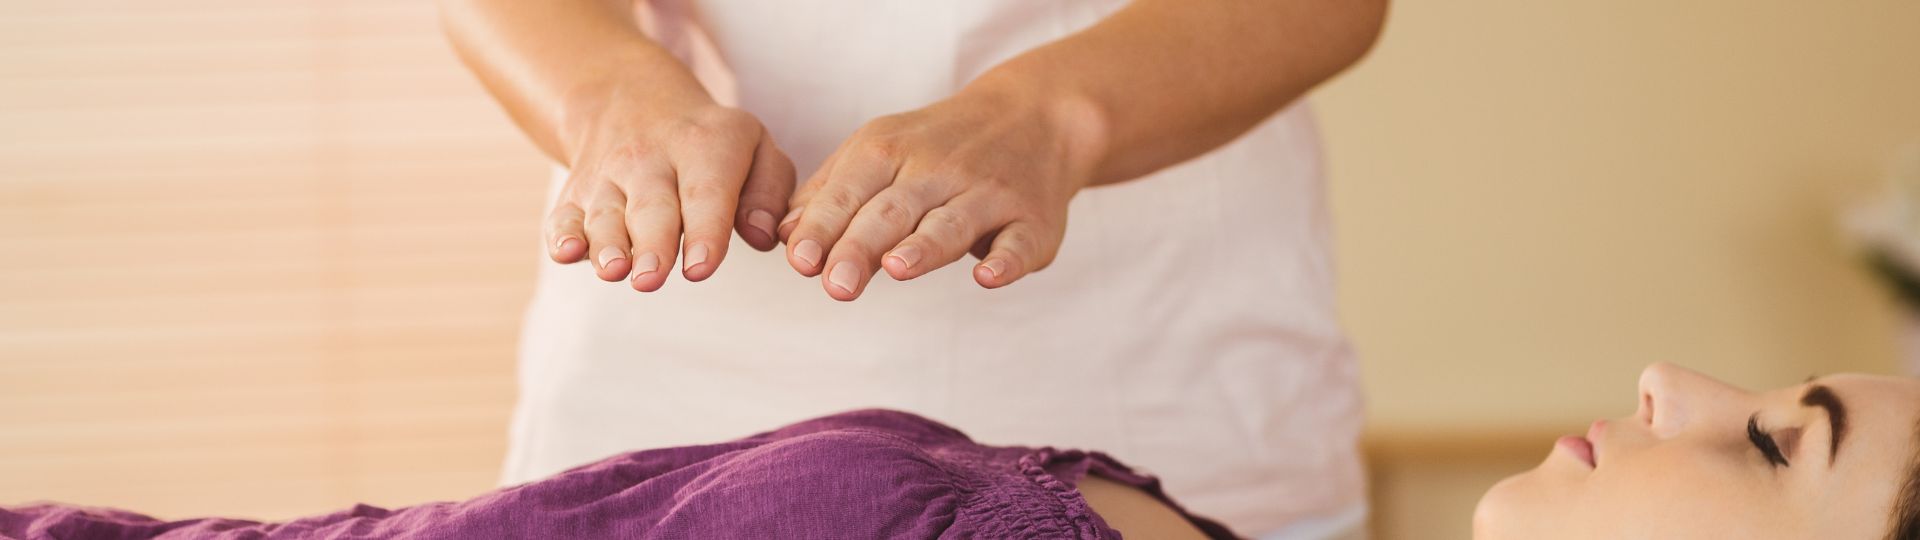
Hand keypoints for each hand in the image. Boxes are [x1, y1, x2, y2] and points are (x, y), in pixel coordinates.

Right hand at [547, 82, 795, 291]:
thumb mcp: (755, 148)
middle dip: (652, 244)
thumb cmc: (711, 144)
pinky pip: (564, 215)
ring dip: (607, 244)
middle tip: (652, 278)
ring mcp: (609, 176)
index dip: (704, 231)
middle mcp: (651, 159)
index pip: (706, 193)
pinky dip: (562, 235)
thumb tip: (761, 236)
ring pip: (606, 213)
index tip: (701, 267)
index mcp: (705, 146)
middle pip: (652, 207)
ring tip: (614, 270)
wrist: (632, 100)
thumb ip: (768, 193)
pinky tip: (566, 253)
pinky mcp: (576, 194)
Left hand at [777, 83, 1102, 300]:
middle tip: (836, 285)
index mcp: (890, 151)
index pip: (850, 191)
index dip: (825, 226)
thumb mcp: (880, 150)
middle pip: (894, 210)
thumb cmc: (939, 147)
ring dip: (925, 246)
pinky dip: (1006, 259)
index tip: (801, 261)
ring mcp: (989, 193)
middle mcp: (939, 169)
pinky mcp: (1032, 220)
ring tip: (897, 268)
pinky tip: (988, 275)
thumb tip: (784, 237)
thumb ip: (832, 193)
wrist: (1035, 115)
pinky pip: (1020, 241)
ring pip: (952, 222)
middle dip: (863, 245)